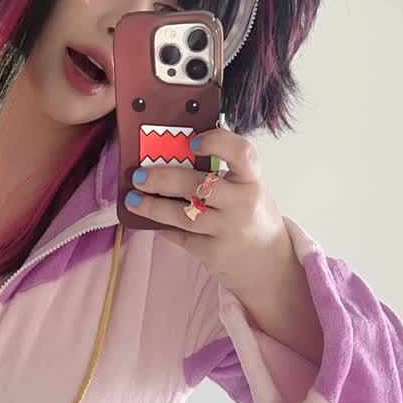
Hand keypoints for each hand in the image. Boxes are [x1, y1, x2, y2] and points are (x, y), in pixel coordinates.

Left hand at [123, 125, 281, 289]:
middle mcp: (243, 204)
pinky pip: (182, 237)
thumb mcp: (247, 188)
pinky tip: (153, 220)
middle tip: (139, 176)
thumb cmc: (250, 214)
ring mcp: (229, 230)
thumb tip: (173, 153)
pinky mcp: (214, 253)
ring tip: (133, 199)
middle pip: (199, 185)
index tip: (192, 140)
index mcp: (252, 179)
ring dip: (153, 206)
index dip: (216, 142)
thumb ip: (221, 172)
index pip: (241, 152)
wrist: (268, 262)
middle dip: (163, 178)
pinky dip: (165, 228)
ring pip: (183, 215)